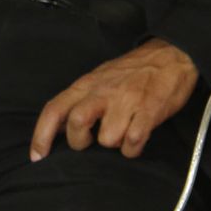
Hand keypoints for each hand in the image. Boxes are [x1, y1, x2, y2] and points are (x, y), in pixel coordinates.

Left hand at [29, 38, 199, 160]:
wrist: (173, 53)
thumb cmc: (134, 69)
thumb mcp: (100, 77)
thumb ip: (80, 98)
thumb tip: (58, 126)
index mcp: (89, 83)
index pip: (55, 109)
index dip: (41, 136)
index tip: (37, 157)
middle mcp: (104, 91)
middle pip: (77, 123)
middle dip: (81, 141)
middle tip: (93, 140)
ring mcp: (128, 100)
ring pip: (108, 139)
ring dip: (115, 143)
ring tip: (124, 131)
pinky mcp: (150, 109)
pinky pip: (133, 141)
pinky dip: (134, 148)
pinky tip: (138, 138)